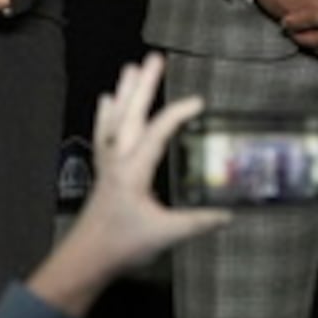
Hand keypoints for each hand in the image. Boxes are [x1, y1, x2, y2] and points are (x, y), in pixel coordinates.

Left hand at [27, 54, 230, 317]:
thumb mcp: (166, 235)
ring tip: (132, 67)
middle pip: (131, 115)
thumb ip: (199, 222)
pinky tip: (107, 99)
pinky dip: (105, 115)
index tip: (200, 102)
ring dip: (125, 93)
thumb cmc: (123, 245)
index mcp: (135, 171)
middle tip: (154, 59)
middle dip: (143, 86)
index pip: (158, 132)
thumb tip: (230, 214)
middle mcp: (119, 160)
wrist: (87, 258)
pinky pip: (102, 134)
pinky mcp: (103, 171)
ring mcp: (108, 164)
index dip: (178, 113)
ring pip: (115, 120)